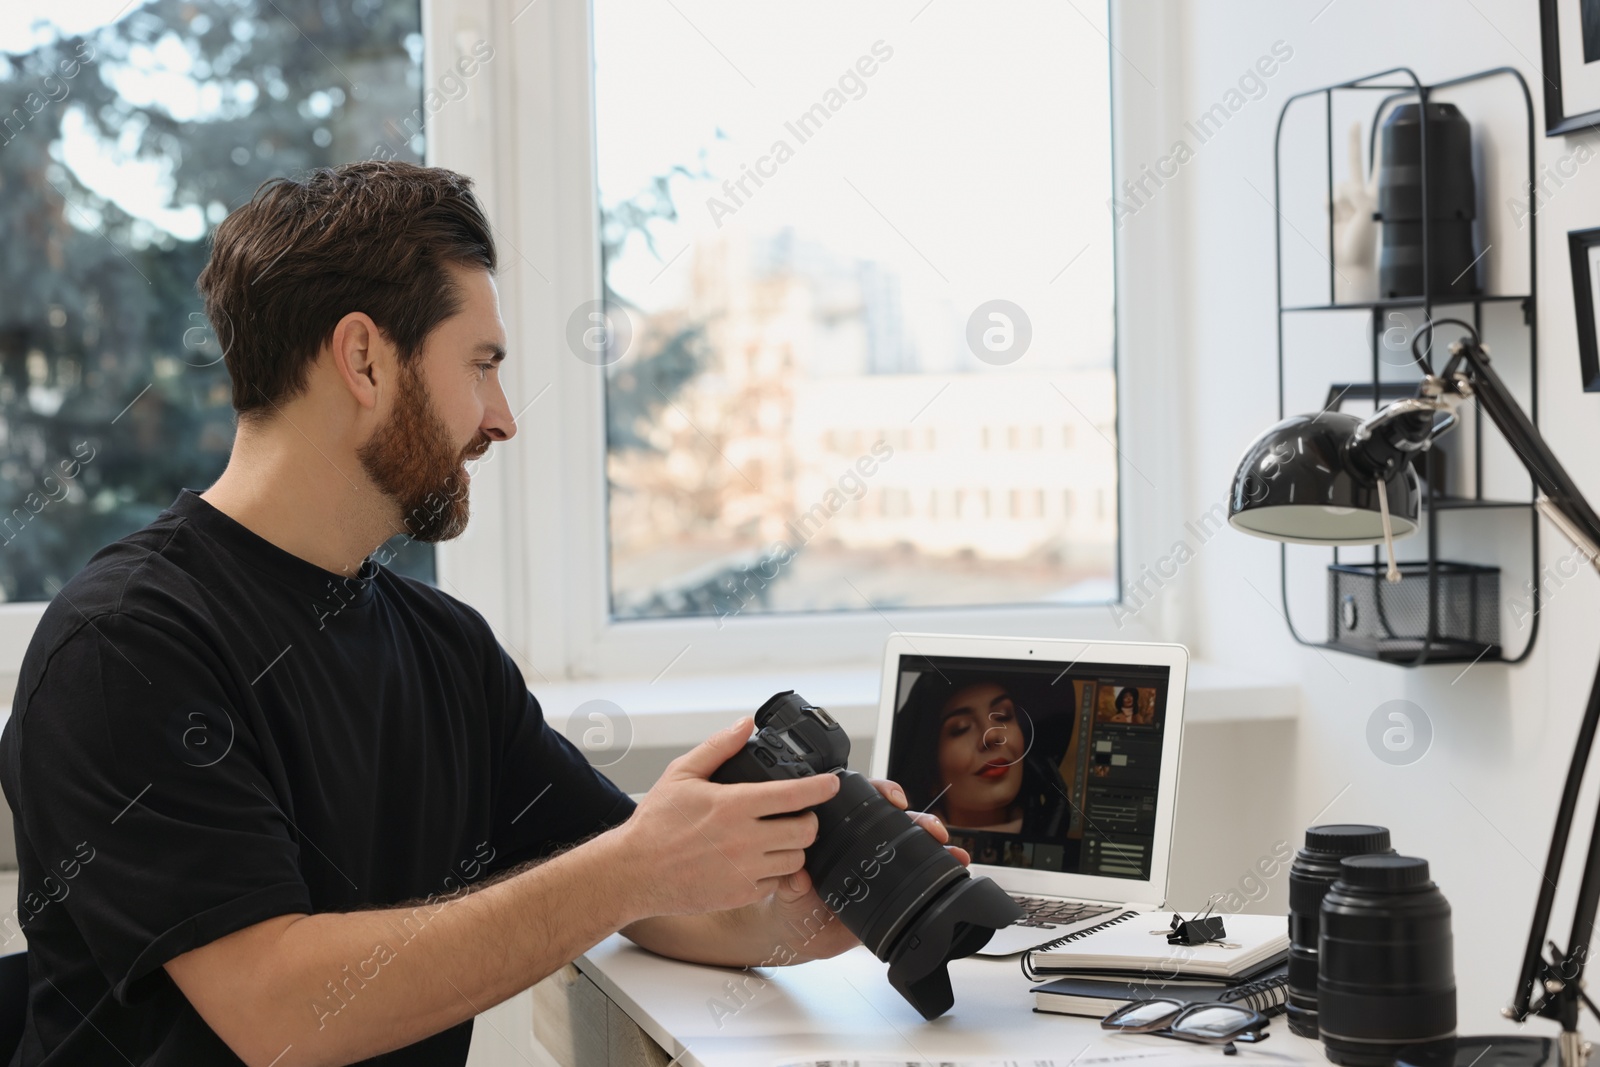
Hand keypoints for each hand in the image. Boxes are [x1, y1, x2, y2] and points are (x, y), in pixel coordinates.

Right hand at [619, 718, 839, 917]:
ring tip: (778, 837)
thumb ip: (718, 747)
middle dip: (808, 820)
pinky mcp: (741, 894)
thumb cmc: (656, 823)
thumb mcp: (682, 774)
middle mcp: (744, 839)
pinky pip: (777, 882)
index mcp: (733, 805)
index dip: (820, 787)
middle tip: (798, 815)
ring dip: (794, 847)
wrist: (635, 871)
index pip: (793, 795)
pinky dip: (775, 871)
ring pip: (797, 859)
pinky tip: (758, 859)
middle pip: (806, 831)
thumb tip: (744, 725)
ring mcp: (745, 870)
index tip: (831, 783)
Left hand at [764, 777, 968, 962]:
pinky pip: (920, 875)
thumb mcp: (788, 891)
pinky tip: (955, 867)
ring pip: (913, 844)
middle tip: (932, 828)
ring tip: (953, 851)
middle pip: (896, 820)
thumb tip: (797, 876)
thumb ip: (791, 884)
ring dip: (936, 843)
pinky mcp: (892, 889)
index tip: (894, 798)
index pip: (862, 800)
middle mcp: (863, 843)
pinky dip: (941, 868)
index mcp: (837, 832)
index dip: (882, 792)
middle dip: (919, 819)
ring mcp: (880, 865)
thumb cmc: (791, 902)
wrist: (801, 936)